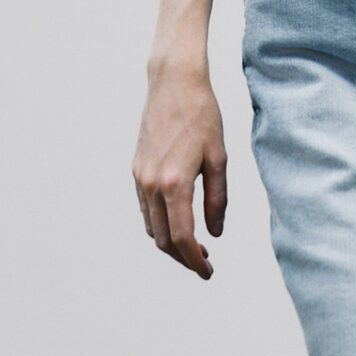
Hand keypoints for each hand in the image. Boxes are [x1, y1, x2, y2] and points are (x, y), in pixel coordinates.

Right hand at [133, 63, 225, 279]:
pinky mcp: (136, 170)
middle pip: (163, 240)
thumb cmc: (203, 117)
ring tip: (195, 246)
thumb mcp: (219, 159)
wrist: (173, 84)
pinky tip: (178, 222)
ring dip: (170, 243)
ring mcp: (140, 177)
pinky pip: (145, 209)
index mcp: (175, 184)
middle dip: (183, 258)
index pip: (183, 238)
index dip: (196, 261)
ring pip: (151, 227)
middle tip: (205, 263)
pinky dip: (160, 224)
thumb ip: (217, 199)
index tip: (208, 272)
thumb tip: (215, 232)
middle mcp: (152, 184)